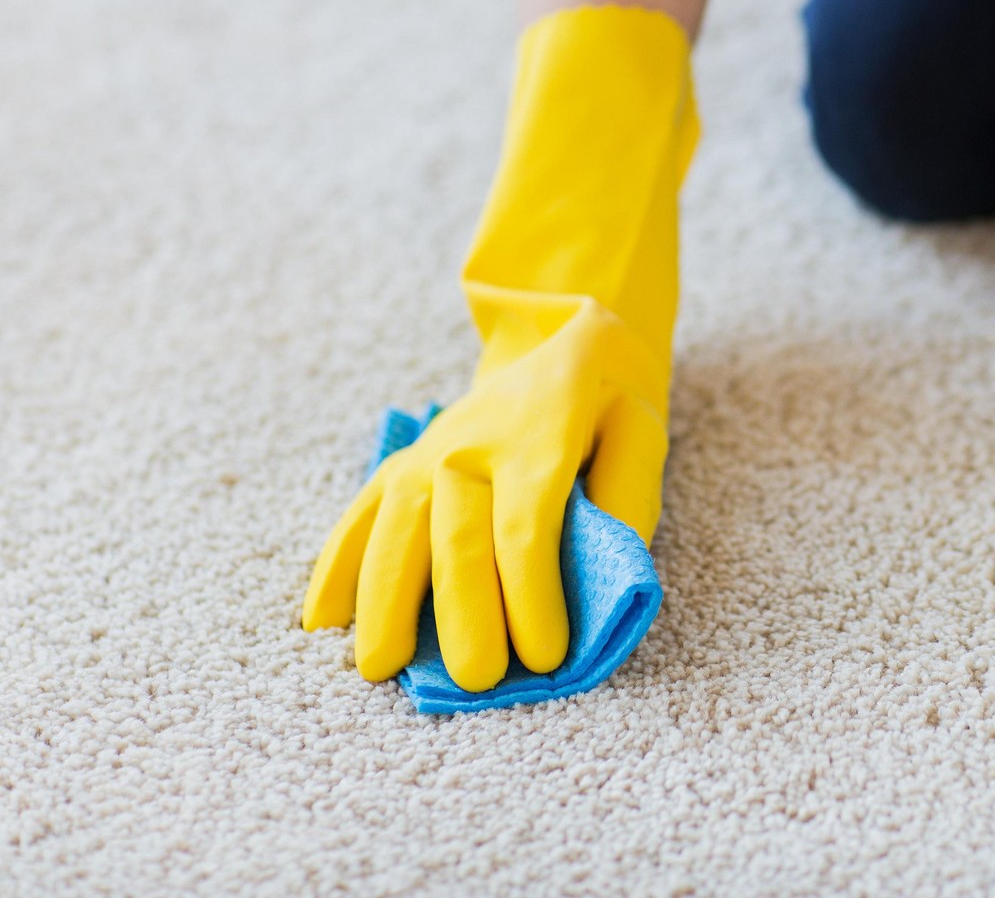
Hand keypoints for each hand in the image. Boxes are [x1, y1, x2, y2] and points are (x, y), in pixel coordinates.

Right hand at [302, 297, 668, 688]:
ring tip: (380, 668)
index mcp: (539, 439)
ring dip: (384, 602)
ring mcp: (425, 454)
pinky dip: (336, 569)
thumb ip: (629, 497)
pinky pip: (359, 518)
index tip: (545, 656)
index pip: (525, 528)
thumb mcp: (642, 433)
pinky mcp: (399, 466)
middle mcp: (471, 447)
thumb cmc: (609, 406)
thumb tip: (610, 570)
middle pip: (457, 539)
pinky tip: (322, 622)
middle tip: (475, 680)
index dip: (531, 596)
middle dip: (464, 615)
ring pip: (395, 532)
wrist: (560, 343)